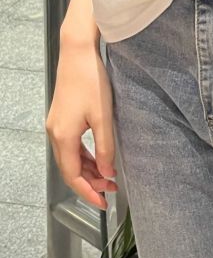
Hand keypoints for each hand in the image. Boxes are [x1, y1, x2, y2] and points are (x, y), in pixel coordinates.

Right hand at [45, 36, 117, 209]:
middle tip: (111, 191)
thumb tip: (108, 172)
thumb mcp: (104, 117)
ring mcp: (56, 126)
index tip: (103, 203)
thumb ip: (105, 147)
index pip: (73, 176)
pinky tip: (99, 158)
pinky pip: (71, 145)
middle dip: (90, 183)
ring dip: (89, 169)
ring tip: (109, 177)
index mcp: (63, 136)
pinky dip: (85, 156)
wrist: (77, 53)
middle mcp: (55, 134)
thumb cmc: (91, 80)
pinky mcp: (62, 118)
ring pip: (71, 158)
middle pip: (70, 169)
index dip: (87, 192)